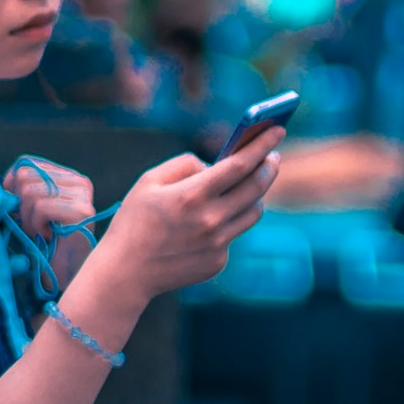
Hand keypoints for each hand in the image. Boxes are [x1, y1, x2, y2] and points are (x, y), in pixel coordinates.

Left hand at [2, 158, 96, 242]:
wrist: (68, 275)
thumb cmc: (47, 244)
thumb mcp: (31, 212)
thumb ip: (20, 192)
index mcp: (68, 177)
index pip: (26, 163)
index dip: (11, 186)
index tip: (16, 209)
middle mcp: (79, 181)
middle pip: (26, 177)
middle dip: (20, 207)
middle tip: (33, 226)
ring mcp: (83, 195)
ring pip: (30, 193)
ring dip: (27, 220)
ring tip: (41, 232)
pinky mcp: (81, 211)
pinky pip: (41, 208)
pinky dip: (36, 226)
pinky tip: (48, 236)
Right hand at [96, 130, 278, 299]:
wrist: (125, 272)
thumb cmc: (134, 221)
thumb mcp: (148, 181)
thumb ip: (184, 165)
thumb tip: (213, 166)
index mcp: (192, 195)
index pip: (239, 164)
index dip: (262, 144)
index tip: (277, 130)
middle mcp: (210, 220)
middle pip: (256, 187)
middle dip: (269, 166)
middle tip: (273, 157)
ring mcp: (217, 244)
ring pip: (253, 212)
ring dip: (254, 195)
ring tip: (245, 187)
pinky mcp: (218, 261)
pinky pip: (233, 234)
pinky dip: (227, 222)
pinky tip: (208, 224)